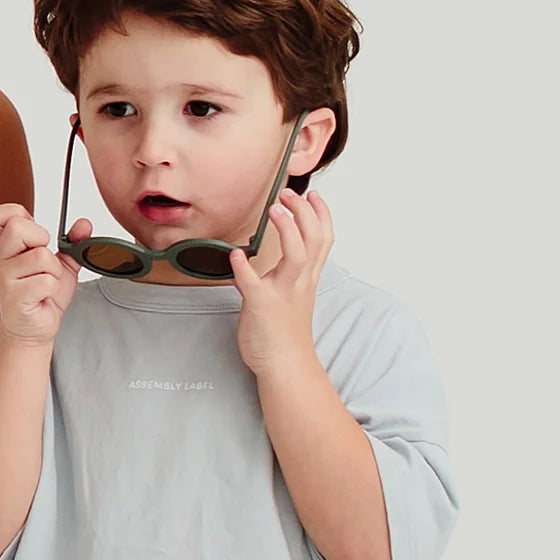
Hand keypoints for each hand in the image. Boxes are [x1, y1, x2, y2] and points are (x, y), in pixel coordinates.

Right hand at [0, 200, 75, 352]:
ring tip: (45, 283)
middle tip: (42, 261)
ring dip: (53, 272)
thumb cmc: (41, 295)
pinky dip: (53, 288)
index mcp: (7, 245)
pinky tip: (43, 296)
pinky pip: (46, 281)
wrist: (34, 329)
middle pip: (18, 226)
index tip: (33, 234)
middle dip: (41, 240)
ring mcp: (4, 277)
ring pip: (41, 256)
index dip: (17, 214)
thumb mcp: (61, 263)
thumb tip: (84, 224)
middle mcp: (0, 258)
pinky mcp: (15, 297)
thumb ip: (73, 241)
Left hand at [228, 179, 331, 378]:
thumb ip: (272, 277)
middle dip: (303, 212)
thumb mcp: (286, 298)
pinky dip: (244, 267)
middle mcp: (300, 282)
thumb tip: (250, 262)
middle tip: (287, 194)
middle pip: (313, 238)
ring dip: (287, 229)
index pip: (324, 238)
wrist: (285, 365)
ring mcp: (283, 293)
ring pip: (296, 255)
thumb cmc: (284, 333)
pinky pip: (253, 282)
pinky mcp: (262, 305)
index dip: (321, 214)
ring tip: (274, 210)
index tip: (314, 195)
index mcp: (306, 278)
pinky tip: (235, 254)